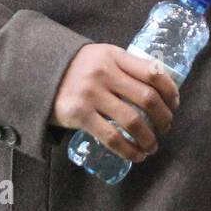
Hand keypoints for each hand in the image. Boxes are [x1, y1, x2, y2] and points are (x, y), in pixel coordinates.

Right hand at [51, 43, 179, 163]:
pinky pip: (112, 138)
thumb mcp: (101, 57)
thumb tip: (159, 86)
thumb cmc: (77, 68)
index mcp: (114, 56)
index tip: (174, 105)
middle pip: (147, 99)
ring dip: (149, 139)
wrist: (35, 72)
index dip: (170, 91)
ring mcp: (91, 94)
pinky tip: (136, 155)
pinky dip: (129, 150)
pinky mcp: (79, 114)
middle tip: (166, 128)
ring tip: (152, 146)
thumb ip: (125, 67)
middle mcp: (104, 73)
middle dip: (163, 118)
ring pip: (133, 121)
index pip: (153, 72)